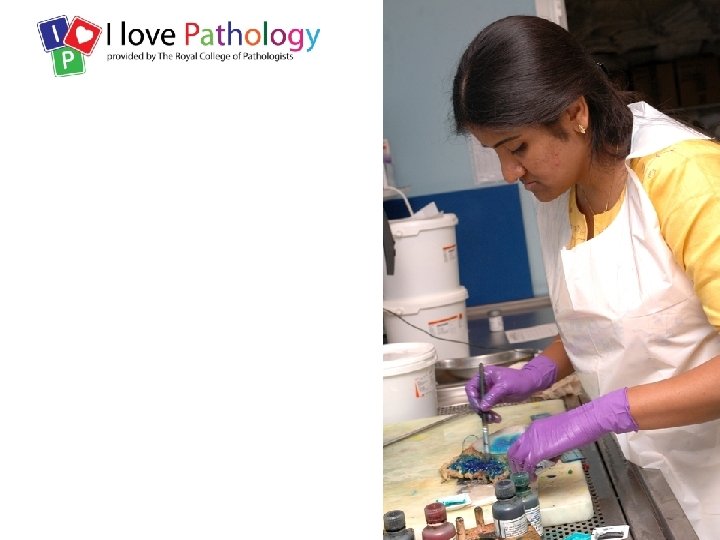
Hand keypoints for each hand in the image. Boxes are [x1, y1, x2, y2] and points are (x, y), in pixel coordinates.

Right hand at [465, 354, 556, 412]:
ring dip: (485, 413)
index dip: (472, 398)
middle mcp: (484, 383)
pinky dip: (490, 414)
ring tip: (494, 419)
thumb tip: (482, 407)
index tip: (479, 408)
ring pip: (481, 404)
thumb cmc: (518, 381)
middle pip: (474, 397)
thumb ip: (492, 396)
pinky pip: (488, 408)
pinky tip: (497, 418)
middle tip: (486, 416)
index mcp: (484, 375)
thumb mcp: (505, 387)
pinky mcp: (494, 399)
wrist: (531, 384)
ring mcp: (489, 391)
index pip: (471, 387)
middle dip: (480, 407)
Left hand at [507, 387, 638, 474]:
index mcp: (534, 428)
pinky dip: (528, 474)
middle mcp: (529, 434)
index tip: (524, 466)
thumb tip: (552, 456)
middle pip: (514, 452)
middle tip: (521, 475)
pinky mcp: (538, 452)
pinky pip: (527, 465)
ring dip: (520, 472)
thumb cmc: (577, 426)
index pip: (520, 444)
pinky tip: (533, 479)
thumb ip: (552, 443)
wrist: (583, 422)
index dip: (520, 456)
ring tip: (527, 480)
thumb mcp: (559, 434)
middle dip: (515, 465)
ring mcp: (532, 442)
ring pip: (517, 459)